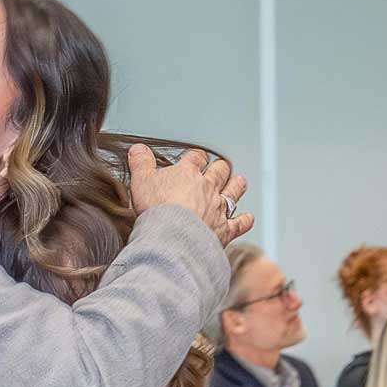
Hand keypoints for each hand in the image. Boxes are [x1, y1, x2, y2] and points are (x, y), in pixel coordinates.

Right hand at [128, 146, 252, 246]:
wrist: (173, 237)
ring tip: (238, 181)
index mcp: (187, 173)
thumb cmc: (156, 209)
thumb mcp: (141, 181)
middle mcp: (207, 187)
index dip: (196, 157)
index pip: (196, 158)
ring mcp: (218, 208)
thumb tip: (138, 149)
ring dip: (237, 185)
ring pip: (234, 191)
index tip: (195, 158)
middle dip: (220, 168)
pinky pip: (240, 223)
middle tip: (220, 167)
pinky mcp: (224, 229)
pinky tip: (247, 217)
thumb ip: (140, 163)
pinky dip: (245, 220)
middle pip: (219, 171)